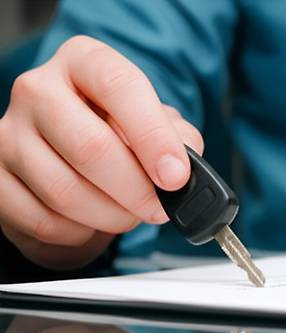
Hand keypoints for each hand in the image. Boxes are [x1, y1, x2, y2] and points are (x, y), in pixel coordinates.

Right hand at [0, 35, 203, 268]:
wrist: (72, 160)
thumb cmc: (119, 135)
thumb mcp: (156, 124)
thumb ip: (177, 139)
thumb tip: (184, 168)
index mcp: (84, 61)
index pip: (119, 85)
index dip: (153, 136)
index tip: (175, 176)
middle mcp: (38, 89)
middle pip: (90, 147)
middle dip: (136, 190)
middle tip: (159, 207)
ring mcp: (9, 133)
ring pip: (65, 191)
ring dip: (111, 216)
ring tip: (129, 213)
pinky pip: (44, 221)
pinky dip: (80, 232)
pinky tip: (93, 220)